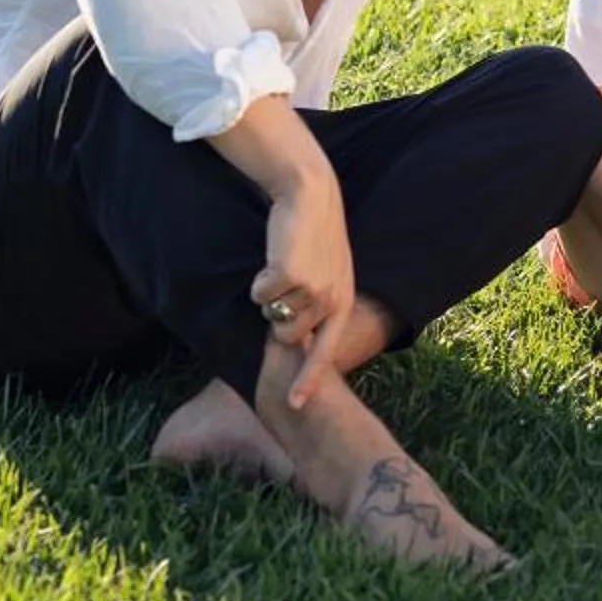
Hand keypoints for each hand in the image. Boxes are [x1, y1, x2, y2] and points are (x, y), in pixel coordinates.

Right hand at [250, 167, 354, 408]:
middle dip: (278, 315)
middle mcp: (331, 300)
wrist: (310, 194)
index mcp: (343, 302)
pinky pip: (257, 294)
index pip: (326, 351)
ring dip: (270, 292)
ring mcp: (312, 289)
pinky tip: (275, 255)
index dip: (309, 379)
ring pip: (270, 313)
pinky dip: (259, 278)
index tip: (294, 405)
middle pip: (286, 334)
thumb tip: (292, 342)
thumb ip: (317, 306)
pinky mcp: (289, 275)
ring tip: (286, 263)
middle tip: (288, 280)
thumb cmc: (314, 236)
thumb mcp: (328, 273)